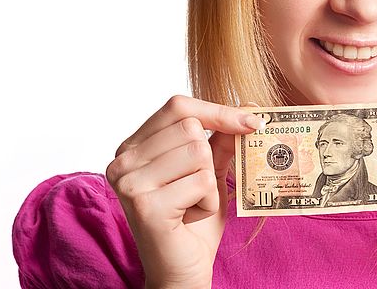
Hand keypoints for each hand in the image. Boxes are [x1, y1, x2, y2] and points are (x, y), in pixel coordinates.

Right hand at [106, 95, 265, 288]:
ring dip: (209, 184)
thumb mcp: (210, 171)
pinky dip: (208, 201)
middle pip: (191, 128)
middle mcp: (122, 160)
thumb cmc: (193, 220)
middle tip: (196, 190)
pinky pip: (201, 182)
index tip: (253, 120)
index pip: (178, 106)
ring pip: (198, 153)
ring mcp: (130, 182)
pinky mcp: (145, 204)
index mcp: (133, 146)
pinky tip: (190, 217)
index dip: (217, 110)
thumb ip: (221, 139)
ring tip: (191, 204)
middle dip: (208, 160)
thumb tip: (249, 107)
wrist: (181, 271)